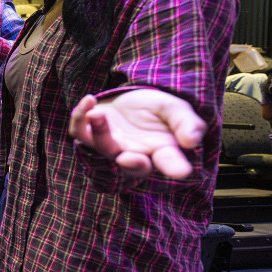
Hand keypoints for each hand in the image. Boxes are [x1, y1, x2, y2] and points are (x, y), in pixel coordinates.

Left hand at [68, 89, 206, 178]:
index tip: (181, 171)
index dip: (174, 167)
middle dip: (130, 164)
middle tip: (127, 158)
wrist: (129, 100)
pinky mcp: (88, 134)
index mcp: (160, 151)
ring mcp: (109, 146)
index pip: (169, 162)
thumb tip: (192, 141)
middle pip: (132, 166)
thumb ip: (186, 123)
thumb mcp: (174, 109)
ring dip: (100, 132)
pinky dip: (80, 116)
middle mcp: (134, 154)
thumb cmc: (154, 110)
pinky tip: (89, 99)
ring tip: (98, 114)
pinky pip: (79, 131)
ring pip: (102, 147)